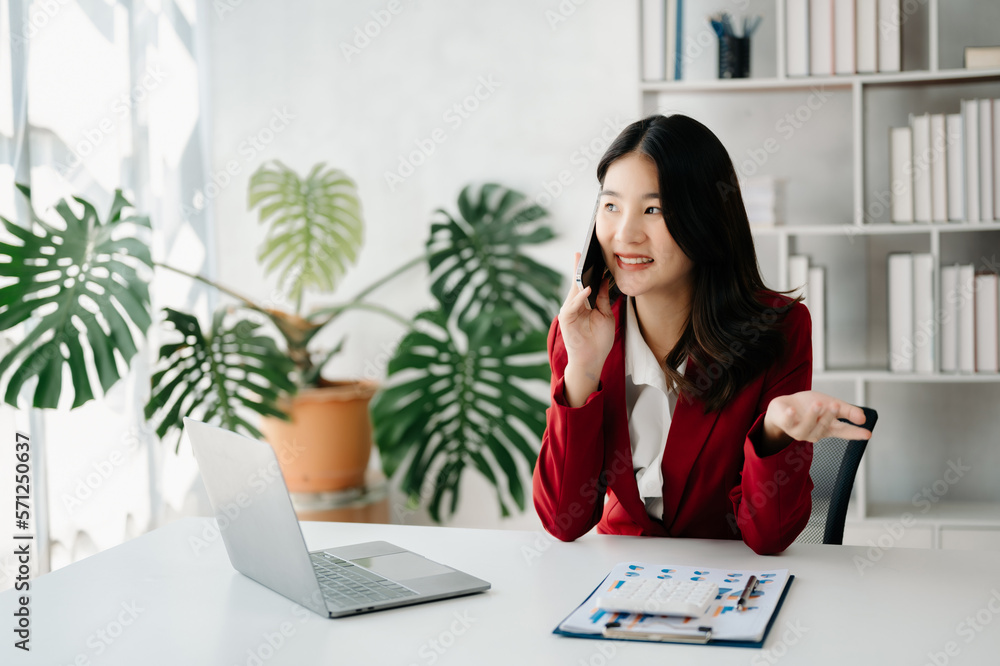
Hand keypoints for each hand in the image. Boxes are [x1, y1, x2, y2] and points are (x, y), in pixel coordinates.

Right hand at [558, 252, 615, 377]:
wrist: (592, 360)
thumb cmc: (599, 340)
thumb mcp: (605, 315)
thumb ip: (602, 298)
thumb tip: (603, 279)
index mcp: (583, 304)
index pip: (582, 283)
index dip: (583, 269)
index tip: (587, 254)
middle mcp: (573, 306)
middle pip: (575, 284)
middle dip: (578, 269)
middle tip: (581, 252)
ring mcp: (568, 313)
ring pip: (573, 292)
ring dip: (579, 280)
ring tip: (586, 266)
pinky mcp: (566, 321)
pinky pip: (572, 306)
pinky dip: (579, 297)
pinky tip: (587, 289)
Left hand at [761, 391, 871, 454]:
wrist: (784, 405)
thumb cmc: (808, 406)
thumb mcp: (830, 403)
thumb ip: (847, 411)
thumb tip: (863, 417)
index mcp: (828, 428)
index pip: (844, 432)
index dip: (855, 433)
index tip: (867, 433)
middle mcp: (815, 432)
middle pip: (825, 427)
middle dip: (830, 416)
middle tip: (835, 405)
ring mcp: (799, 431)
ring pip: (808, 427)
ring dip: (813, 416)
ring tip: (818, 404)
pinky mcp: (786, 425)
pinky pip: (788, 422)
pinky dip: (790, 417)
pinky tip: (792, 410)